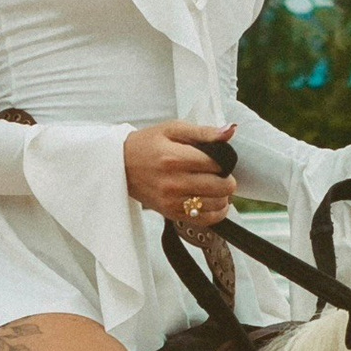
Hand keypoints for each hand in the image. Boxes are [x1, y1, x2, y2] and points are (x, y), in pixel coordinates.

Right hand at [124, 120, 238, 228]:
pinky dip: (216, 212)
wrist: (120, 166)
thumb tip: (230, 130)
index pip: (217, 164)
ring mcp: (173, 201)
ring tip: (217, 187)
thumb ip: (204, 132)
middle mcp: (174, 182)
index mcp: (175, 158)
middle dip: (227, 179)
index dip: (225, 161)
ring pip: (216, 205)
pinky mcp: (171, 214)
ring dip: (223, 196)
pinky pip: (205, 220)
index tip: (219, 159)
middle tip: (221, 174)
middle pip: (221, 187)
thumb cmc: (147, 145)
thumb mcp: (173, 129)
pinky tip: (214, 202)